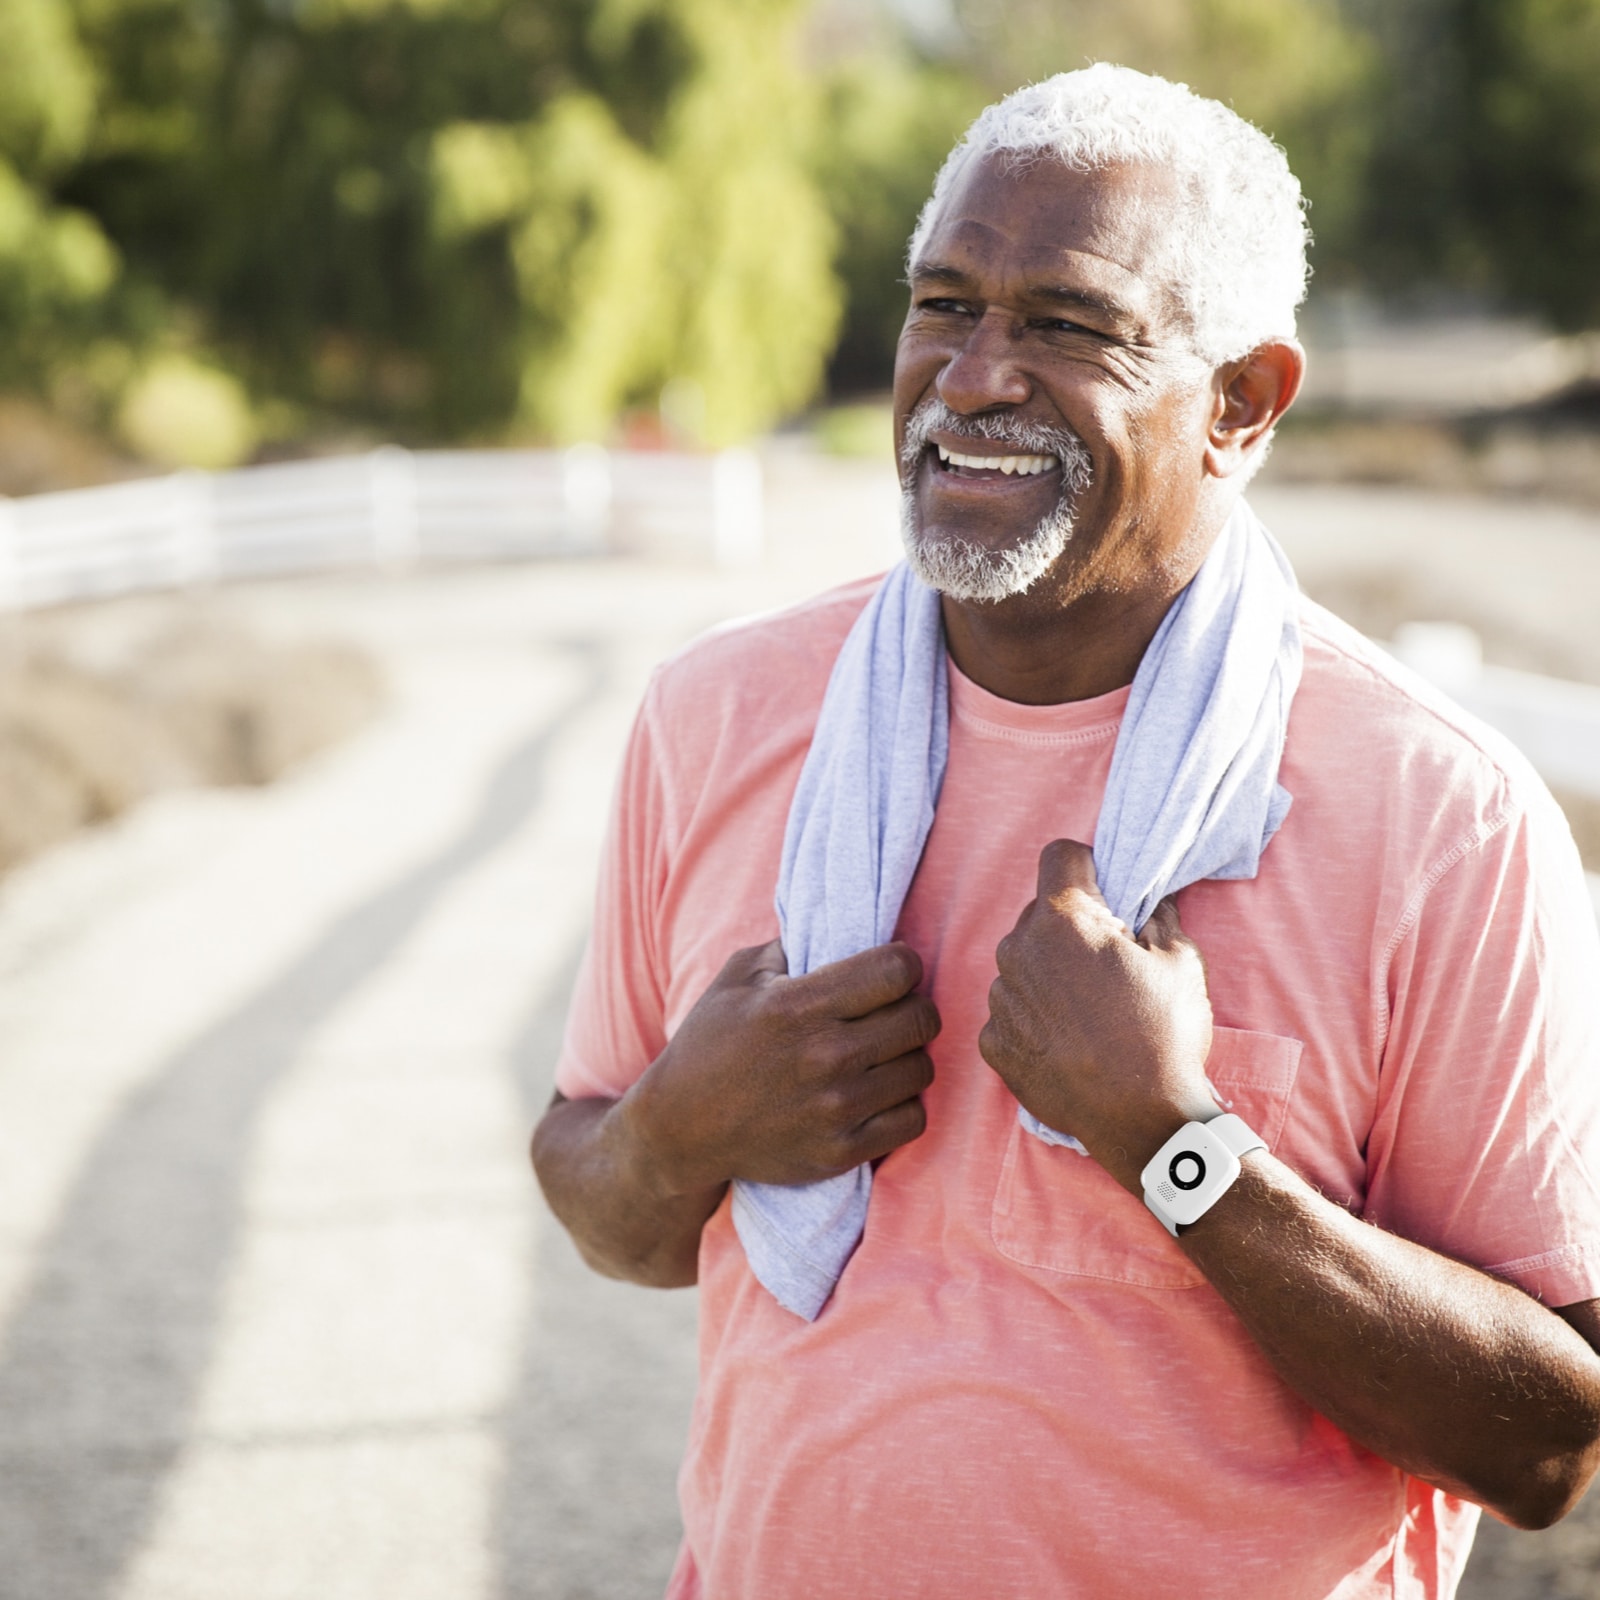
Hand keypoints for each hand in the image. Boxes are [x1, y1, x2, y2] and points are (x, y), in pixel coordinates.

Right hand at [622, 939, 938, 1194]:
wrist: (681, 1130)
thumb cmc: (710, 1043)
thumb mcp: (738, 976)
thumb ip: (792, 944)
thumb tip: (844, 926)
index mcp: (797, 1005)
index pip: (896, 971)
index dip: (903, 964)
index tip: (890, 971)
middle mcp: (823, 1056)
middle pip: (922, 1018)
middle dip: (912, 1007)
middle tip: (890, 1012)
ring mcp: (835, 1108)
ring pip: (921, 1069)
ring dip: (907, 1057)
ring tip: (881, 1054)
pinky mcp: (841, 1151)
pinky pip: (913, 1120)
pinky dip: (902, 1104)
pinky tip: (878, 1094)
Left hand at [978, 839, 1214, 1190]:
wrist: (1143, 1122)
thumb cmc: (1165, 1035)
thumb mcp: (1182, 960)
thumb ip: (1158, 916)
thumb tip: (1148, 900)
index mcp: (1062, 919)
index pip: (1059, 855)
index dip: (1086, 868)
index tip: (1105, 894)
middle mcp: (1017, 950)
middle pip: (1039, 914)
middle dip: (1069, 927)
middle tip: (1107, 964)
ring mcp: (1000, 998)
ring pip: (1022, 964)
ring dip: (1049, 975)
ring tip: (1089, 1012)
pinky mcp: (993, 1041)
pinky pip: (1011, 1011)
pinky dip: (1034, 1019)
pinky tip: (1069, 1042)